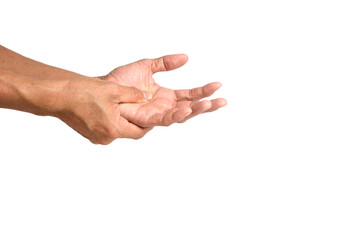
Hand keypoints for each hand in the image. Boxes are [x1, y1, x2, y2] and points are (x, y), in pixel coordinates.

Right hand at [56, 77, 151, 143]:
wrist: (57, 97)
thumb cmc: (82, 92)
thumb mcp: (113, 90)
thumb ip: (133, 94)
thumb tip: (147, 97)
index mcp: (113, 129)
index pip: (140, 132)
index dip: (148, 124)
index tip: (153, 115)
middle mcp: (105, 138)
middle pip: (129, 133)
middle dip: (136, 121)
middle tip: (141, 109)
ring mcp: (96, 138)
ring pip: (118, 131)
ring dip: (123, 121)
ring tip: (125, 107)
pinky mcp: (90, 135)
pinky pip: (107, 130)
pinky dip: (112, 121)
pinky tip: (110, 109)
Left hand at [102, 54, 226, 126]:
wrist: (103, 88)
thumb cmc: (121, 80)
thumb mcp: (147, 66)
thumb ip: (166, 63)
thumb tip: (186, 57)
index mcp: (166, 96)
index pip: (189, 95)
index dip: (203, 91)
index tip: (217, 85)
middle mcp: (164, 108)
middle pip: (190, 108)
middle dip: (207, 105)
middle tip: (222, 101)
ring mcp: (157, 115)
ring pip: (181, 115)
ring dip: (196, 111)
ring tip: (209, 104)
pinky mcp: (148, 120)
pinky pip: (166, 119)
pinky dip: (177, 115)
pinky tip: (188, 110)